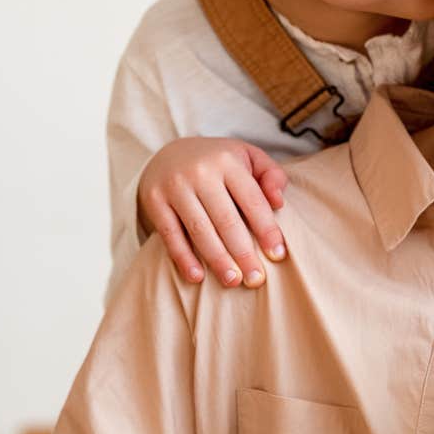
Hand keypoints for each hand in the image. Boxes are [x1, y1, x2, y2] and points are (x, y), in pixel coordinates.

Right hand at [137, 137, 286, 287]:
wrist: (168, 152)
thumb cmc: (218, 162)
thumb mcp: (248, 156)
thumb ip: (271, 175)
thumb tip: (278, 202)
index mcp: (228, 160)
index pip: (252, 200)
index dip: (267, 230)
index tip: (278, 255)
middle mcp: (200, 172)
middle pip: (226, 219)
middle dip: (243, 252)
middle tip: (256, 279)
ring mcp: (175, 186)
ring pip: (199, 230)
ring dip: (217, 259)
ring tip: (232, 281)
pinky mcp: (154, 200)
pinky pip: (170, 234)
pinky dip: (183, 257)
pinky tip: (197, 277)